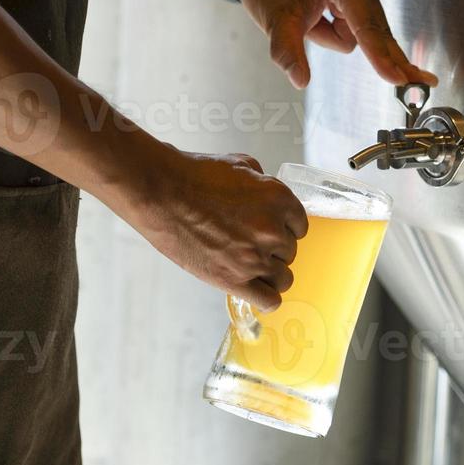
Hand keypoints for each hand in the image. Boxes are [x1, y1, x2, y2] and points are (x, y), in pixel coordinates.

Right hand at [121, 145, 308, 309]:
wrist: (163, 194)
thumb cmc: (196, 176)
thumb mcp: (240, 164)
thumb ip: (263, 182)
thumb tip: (267, 194)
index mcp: (279, 199)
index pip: (300, 226)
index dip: (284, 228)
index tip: (270, 230)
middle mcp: (272, 230)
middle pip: (290, 252)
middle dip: (273, 248)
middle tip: (249, 243)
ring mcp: (254, 258)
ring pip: (283, 278)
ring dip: (270, 273)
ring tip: (251, 266)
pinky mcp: (235, 280)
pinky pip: (269, 300)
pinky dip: (266, 298)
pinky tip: (256, 290)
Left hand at [211, 0, 439, 89]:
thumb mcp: (275, 22)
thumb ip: (289, 53)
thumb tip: (300, 80)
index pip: (368, 28)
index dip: (383, 57)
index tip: (400, 79)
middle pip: (376, 31)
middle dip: (378, 55)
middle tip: (426, 83)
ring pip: (361, 33)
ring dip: (333, 36)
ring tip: (307, 21)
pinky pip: (355, 27)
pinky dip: (336, 31)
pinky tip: (315, 19)